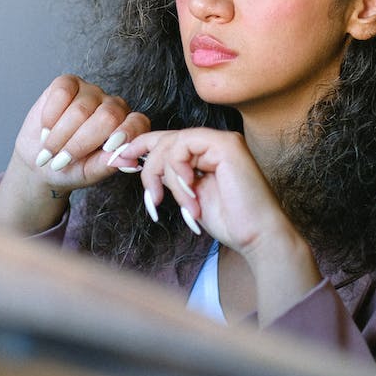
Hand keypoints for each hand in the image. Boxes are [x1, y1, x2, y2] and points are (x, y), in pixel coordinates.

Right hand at [15, 74, 150, 191]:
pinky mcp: (68, 83)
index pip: (137, 123)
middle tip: (61, 161)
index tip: (108, 149)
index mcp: (127, 128)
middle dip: (80, 143)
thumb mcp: (89, 173)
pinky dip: (50, 115)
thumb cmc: (70, 168)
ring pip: (81, 109)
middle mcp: (113, 106)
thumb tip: (129, 162)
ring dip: (60, 135)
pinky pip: (62, 92)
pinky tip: (47, 129)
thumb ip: (108, 165)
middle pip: (107, 117)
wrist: (41, 159)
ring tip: (50, 150)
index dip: (125, 134)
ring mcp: (91, 92)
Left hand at [112, 128, 285, 252]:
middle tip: (150, 196)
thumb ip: (170, 178)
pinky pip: (184, 147)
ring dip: (164, 176)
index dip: (138, 148)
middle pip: (163, 140)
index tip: (118, 161)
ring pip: (170, 144)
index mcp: (206, 152)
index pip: (166, 140)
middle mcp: (214, 142)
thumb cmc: (230, 221)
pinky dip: (178, 171)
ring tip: (172, 202)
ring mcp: (221, 140)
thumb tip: (140, 164)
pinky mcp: (225, 144)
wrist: (257, 236)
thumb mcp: (188, 196)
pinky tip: (188, 192)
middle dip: (146, 166)